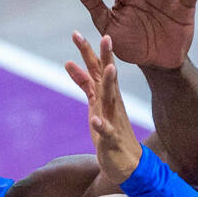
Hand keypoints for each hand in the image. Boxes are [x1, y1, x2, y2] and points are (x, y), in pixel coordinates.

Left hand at [65, 34, 140, 183]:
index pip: (98, 69)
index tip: (77, 33)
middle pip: (106, 76)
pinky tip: (95, 120)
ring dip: (110, 84)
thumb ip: (85, 84)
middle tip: (105, 35)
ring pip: (111, 98)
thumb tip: (71, 63)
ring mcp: (113, 119)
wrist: (126, 163)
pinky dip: (101, 125)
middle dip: (104, 57)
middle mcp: (112, 103)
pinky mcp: (111, 139)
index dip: (90, 52)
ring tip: (108, 68)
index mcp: (106, 94)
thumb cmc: (109, 130)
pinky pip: (106, 131)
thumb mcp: (94, 103)